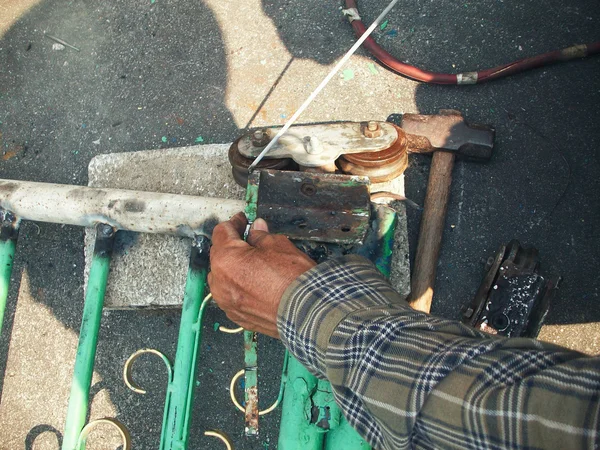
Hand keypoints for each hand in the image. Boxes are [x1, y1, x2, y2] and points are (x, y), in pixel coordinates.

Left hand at [208, 212, 315, 337]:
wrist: (307, 312)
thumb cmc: (292, 280)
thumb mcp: (278, 245)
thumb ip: (260, 236)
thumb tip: (256, 230)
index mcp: (226, 259)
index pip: (222, 233)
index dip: (234, 223)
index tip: (242, 221)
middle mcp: (220, 282)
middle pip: (219, 255)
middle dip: (232, 245)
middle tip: (249, 238)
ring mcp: (227, 302)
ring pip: (222, 277)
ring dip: (233, 267)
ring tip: (252, 262)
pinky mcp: (237, 316)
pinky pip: (231, 296)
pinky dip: (238, 287)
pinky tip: (254, 283)